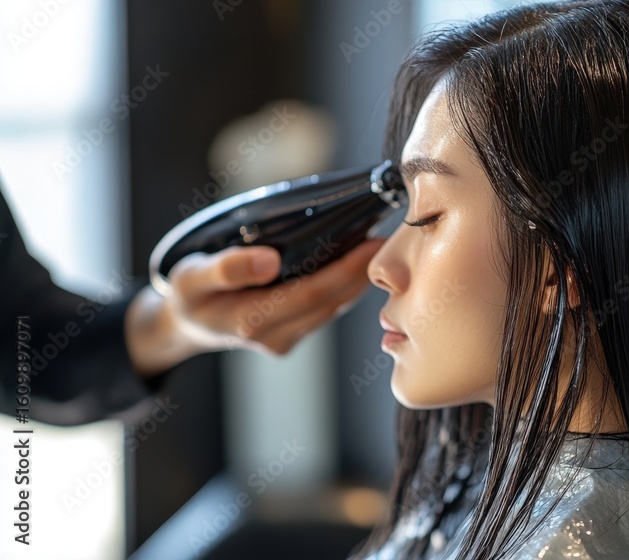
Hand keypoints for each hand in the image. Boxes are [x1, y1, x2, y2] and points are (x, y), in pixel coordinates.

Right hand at [124, 238, 385, 376]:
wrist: (185, 324)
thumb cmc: (187, 295)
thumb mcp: (190, 278)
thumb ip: (226, 268)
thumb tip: (270, 259)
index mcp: (252, 321)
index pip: (313, 294)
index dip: (346, 270)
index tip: (372, 245)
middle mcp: (275, 336)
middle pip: (331, 302)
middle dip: (361, 272)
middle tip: (387, 239)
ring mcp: (285, 339)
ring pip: (333, 308)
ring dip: (357, 280)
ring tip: (376, 246)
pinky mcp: (292, 334)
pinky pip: (324, 310)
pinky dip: (342, 287)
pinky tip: (354, 263)